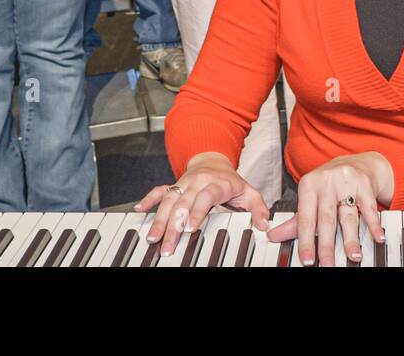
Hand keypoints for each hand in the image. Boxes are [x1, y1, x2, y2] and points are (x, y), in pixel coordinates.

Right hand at [135, 153, 270, 255]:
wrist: (213, 160)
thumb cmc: (231, 181)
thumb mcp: (249, 192)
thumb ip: (258, 208)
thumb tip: (264, 225)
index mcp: (217, 183)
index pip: (206, 196)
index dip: (198, 211)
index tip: (190, 228)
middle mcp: (198, 181)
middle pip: (184, 202)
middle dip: (174, 224)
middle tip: (168, 244)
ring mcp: (184, 182)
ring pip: (169, 199)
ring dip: (160, 219)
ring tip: (153, 237)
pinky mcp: (174, 184)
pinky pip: (159, 190)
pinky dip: (148, 199)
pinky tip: (139, 210)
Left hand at [266, 153, 390, 266]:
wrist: (356, 162)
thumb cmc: (330, 185)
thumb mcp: (311, 198)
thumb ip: (295, 220)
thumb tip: (273, 236)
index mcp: (308, 186)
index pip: (306, 219)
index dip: (306, 241)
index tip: (307, 260)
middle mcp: (326, 182)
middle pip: (326, 219)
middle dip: (328, 245)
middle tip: (328, 264)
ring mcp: (346, 181)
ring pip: (348, 215)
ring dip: (351, 238)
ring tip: (354, 256)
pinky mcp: (364, 183)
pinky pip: (369, 207)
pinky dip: (374, 224)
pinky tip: (377, 236)